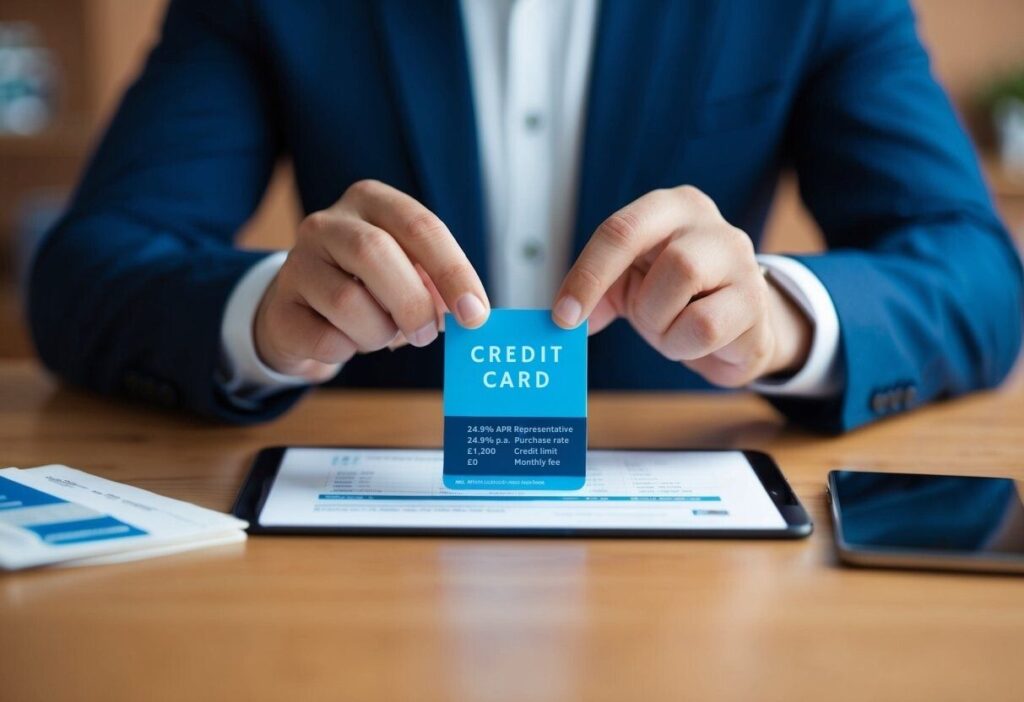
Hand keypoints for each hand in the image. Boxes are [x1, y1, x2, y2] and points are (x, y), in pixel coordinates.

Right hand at [254, 179, 489, 380]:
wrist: (303, 314)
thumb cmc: (369, 289)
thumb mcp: (409, 275)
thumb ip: (437, 286)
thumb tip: (469, 313)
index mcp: (371, 202)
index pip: (420, 226)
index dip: (453, 272)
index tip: (475, 314)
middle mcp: (328, 223)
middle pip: (374, 253)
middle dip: (412, 303)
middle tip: (426, 334)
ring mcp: (297, 262)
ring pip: (347, 301)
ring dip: (378, 333)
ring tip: (380, 334)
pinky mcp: (280, 307)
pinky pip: (324, 338)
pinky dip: (348, 350)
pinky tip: (346, 341)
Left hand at [551, 186, 810, 386]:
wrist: (732, 327)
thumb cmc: (675, 296)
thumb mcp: (628, 284)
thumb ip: (595, 295)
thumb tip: (564, 320)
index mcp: (669, 208)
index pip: (621, 231)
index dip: (588, 276)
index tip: (564, 316)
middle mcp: (709, 223)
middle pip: (669, 259)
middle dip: (644, 304)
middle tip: (641, 322)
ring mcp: (741, 259)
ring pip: (686, 284)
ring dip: (664, 325)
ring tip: (672, 329)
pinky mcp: (756, 302)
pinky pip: (706, 326)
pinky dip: (685, 345)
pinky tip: (694, 341)